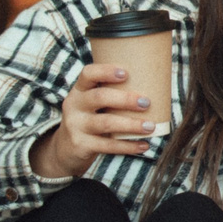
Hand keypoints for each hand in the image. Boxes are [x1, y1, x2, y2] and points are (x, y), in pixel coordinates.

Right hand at [29, 64, 160, 178]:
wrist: (65, 150)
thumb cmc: (91, 119)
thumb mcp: (93, 104)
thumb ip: (113, 95)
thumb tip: (157, 86)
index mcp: (79, 91)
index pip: (88, 74)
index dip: (106, 71)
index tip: (126, 73)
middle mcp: (74, 106)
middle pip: (99, 97)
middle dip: (125, 99)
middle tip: (147, 102)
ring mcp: (76, 126)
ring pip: (105, 123)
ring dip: (131, 124)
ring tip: (150, 126)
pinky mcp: (81, 145)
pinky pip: (107, 146)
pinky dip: (128, 146)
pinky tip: (144, 145)